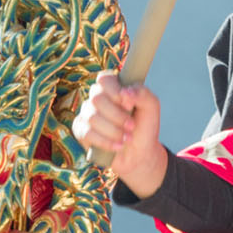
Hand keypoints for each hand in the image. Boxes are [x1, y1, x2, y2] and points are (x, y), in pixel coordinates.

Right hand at [74, 72, 166, 195]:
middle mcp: (98, 98)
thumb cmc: (144, 127)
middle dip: (118, 116)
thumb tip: (125, 92)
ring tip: (127, 138)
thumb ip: (143, 94)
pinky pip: (87, 133)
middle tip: (132, 126)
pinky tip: (118, 146)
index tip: (128, 104)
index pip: (104, 79)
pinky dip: (106, 141)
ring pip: (92, 117)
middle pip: (97, 98)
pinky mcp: (81, 130)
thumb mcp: (151, 108)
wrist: (140, 153)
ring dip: (114, 131)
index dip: (114, 91)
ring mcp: (87, 113)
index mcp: (113, 87)